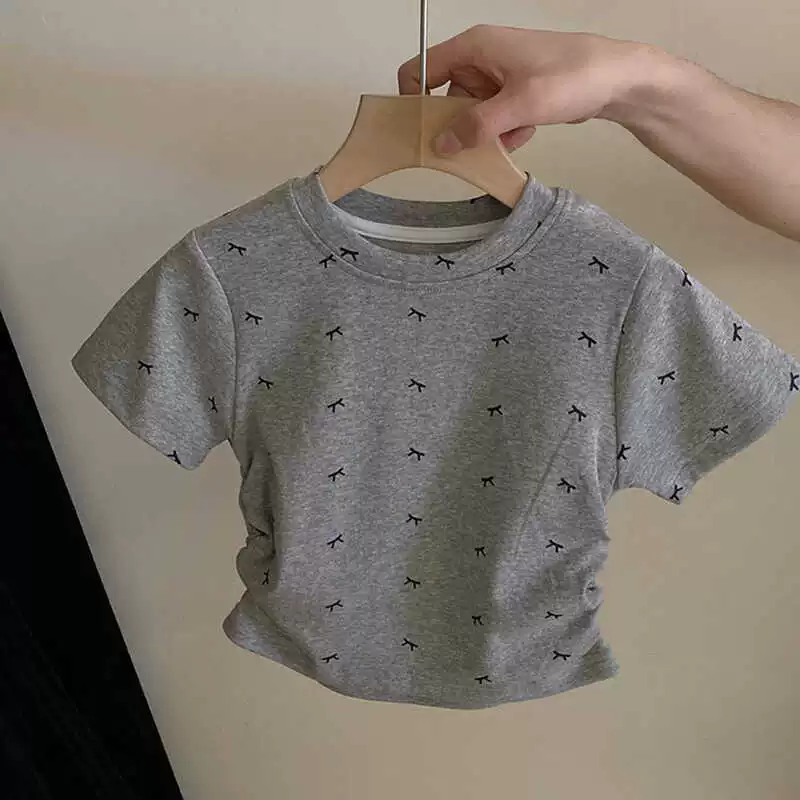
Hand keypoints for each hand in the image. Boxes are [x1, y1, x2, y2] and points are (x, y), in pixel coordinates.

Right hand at [397, 25, 648, 155]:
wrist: (617, 79)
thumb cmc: (571, 77)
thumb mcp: (519, 105)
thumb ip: (477, 126)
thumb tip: (441, 145)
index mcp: (474, 47)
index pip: (421, 70)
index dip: (414, 101)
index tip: (420, 133)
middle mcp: (481, 59)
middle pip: (446, 98)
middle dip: (457, 126)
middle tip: (467, 149)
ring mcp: (498, 77)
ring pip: (472, 115)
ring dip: (486, 134)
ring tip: (509, 137)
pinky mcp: (514, 94)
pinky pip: (494, 120)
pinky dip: (505, 132)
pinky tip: (524, 133)